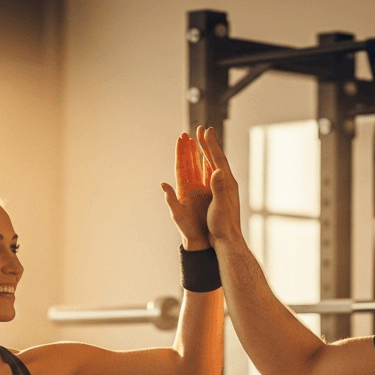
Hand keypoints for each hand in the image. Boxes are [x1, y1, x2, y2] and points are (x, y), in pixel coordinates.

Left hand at [161, 128, 214, 249]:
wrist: (199, 240)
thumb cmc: (187, 229)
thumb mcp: (177, 214)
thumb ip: (171, 200)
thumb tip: (163, 185)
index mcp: (182, 189)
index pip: (181, 166)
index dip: (181, 152)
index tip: (182, 138)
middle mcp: (190, 187)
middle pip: (189, 163)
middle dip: (188, 149)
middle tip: (188, 133)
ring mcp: (200, 190)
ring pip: (199, 168)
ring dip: (198, 154)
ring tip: (198, 140)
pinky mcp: (209, 195)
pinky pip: (209, 177)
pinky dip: (209, 167)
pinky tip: (211, 158)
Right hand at [196, 126, 243, 247]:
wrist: (228, 240)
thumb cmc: (223, 225)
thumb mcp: (220, 205)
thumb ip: (218, 187)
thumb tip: (218, 170)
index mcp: (227, 184)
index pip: (218, 159)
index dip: (211, 144)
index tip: (205, 130)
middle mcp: (227, 183)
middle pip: (217, 159)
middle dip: (209, 144)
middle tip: (202, 129)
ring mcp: (225, 189)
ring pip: (215, 166)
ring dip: (209, 153)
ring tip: (204, 142)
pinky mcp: (222, 196)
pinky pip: (214, 176)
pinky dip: (209, 166)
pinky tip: (207, 165)